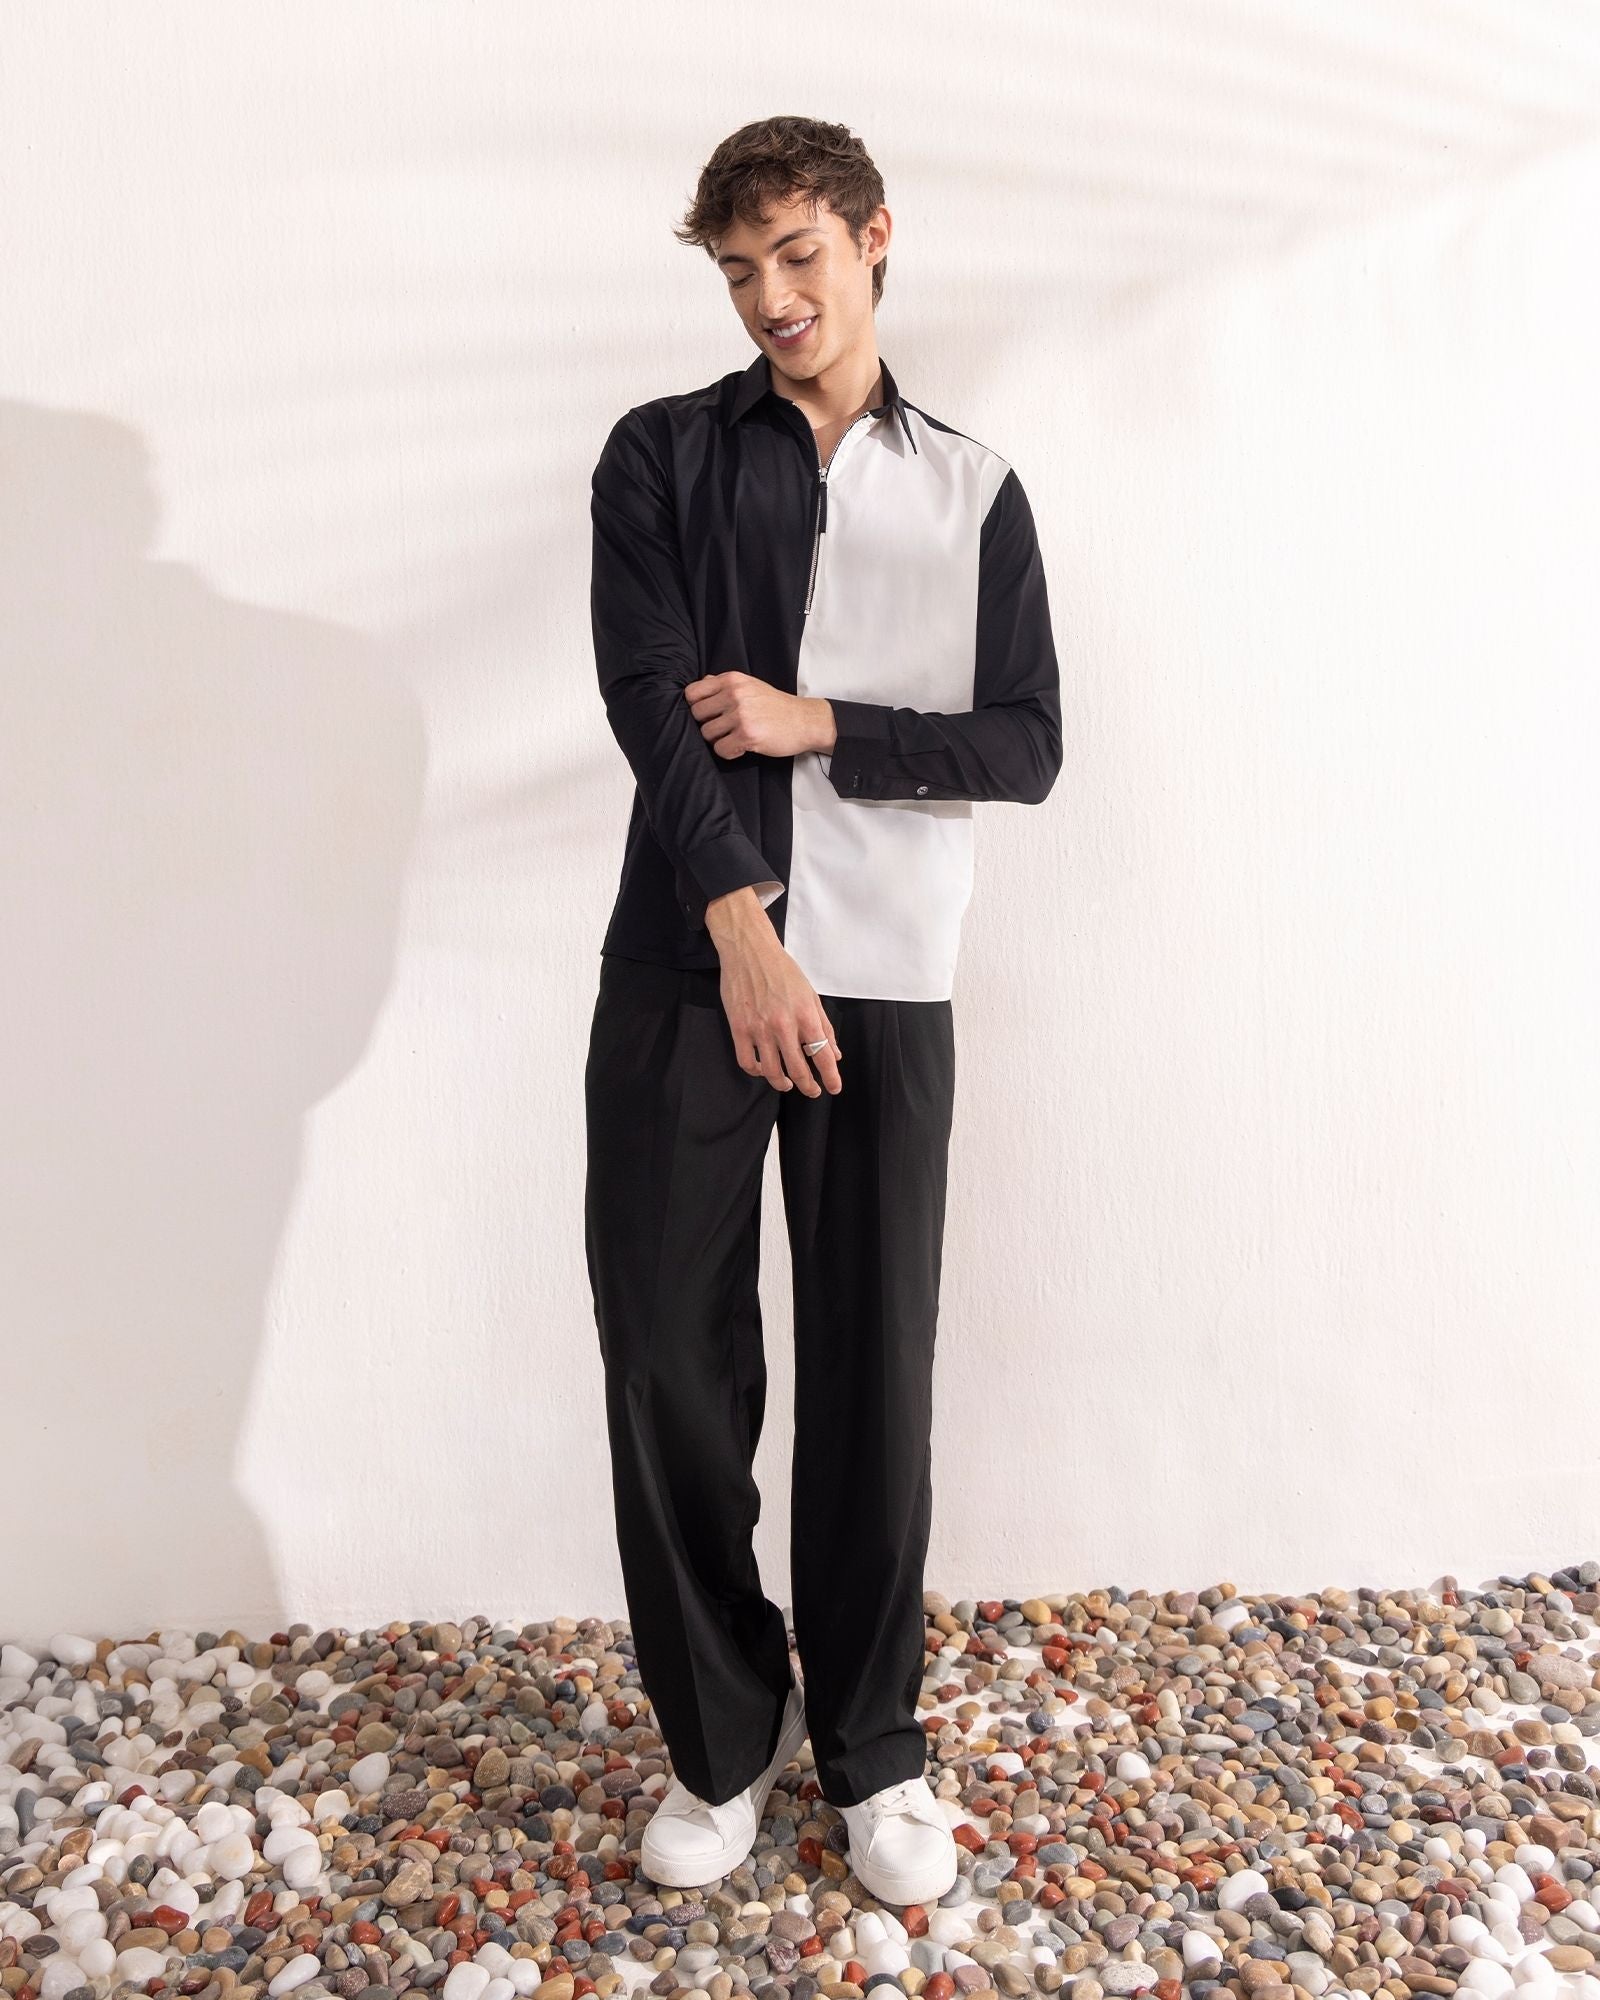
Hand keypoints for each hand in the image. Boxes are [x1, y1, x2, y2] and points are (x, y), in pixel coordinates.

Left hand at [684, 672, 829, 759]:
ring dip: (718, 740)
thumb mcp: (750, 685)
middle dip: (707, 724)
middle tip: (724, 728)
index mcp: (732, 680)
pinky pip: (720, 749)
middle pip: (697, 714)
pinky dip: (728, 752)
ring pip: (707, 734)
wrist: (804, 720)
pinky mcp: (747, 735)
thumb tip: (702, 682)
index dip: (695, 706)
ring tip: (735, 737)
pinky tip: (741, 746)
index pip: (692, 692)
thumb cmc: (775, 705)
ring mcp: (741, 715)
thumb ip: (724, 684)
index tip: (709, 714)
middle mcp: (734, 694)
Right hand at [714, 935, 843, 1096]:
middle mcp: (783, 1025)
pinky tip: (762, 1069)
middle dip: (808, 1086)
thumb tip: (834, 1054)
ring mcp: (759, 1028)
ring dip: (782, 1083)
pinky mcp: (739, 1028)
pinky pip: (747, 1062)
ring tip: (787, 1083)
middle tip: (812, 1091)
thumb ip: (823, 1026)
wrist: (750, 951)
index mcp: (805, 1015)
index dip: (831, 1077)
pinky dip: (756, 1071)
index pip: (822, 1055)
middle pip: (798, 1069)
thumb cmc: (782, 970)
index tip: (834, 1088)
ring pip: (771, 1071)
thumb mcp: (810, 995)